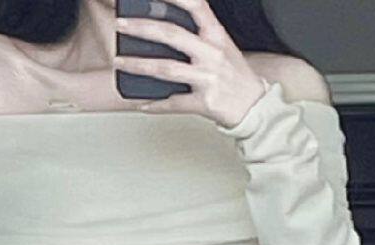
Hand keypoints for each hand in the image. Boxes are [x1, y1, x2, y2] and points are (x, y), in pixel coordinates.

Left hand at [112, 0, 269, 128]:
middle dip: (142, 27)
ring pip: (166, 68)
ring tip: (119, 62)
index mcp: (216, 35)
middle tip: (121, 24)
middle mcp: (211, 53)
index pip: (195, 5)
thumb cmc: (234, 75)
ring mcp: (207, 77)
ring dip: (138, 65)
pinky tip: (141, 103)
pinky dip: (155, 104)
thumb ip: (199, 33)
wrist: (254, 106)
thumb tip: (164, 27)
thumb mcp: (222, 45)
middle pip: (172, 34)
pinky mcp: (204, 102)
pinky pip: (174, 103)